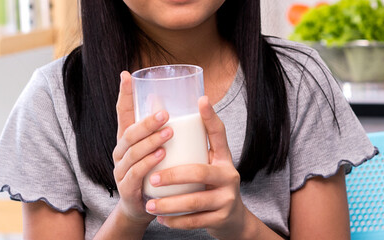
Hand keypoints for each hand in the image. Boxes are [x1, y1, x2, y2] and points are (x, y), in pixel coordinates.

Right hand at [111, 71, 172, 225]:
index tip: (127, 74)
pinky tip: (161, 155)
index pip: (123, 114)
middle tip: (164, 113)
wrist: (145, 210)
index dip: (124, 94)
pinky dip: (148, 163)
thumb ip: (163, 131)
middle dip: (146, 122)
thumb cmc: (155, 174)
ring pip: (132, 152)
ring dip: (150, 141)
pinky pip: (135, 173)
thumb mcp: (158, 150)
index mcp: (128, 140)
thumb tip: (175, 104)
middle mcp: (120, 153)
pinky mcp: (127, 188)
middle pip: (129, 133)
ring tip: (168, 132)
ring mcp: (121, 171)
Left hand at [144, 96, 253, 239]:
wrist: (233, 221)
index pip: (219, 134)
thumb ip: (193, 151)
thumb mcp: (209, 167)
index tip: (202, 100)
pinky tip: (161, 219)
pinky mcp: (222, 218)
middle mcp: (229, 176)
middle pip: (200, 173)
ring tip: (150, 205)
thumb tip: (163, 121)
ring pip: (194, 201)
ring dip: (168, 204)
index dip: (211, 117)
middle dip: (174, 176)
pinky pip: (195, 221)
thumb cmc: (211, 188)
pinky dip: (175, 221)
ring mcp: (227, 198)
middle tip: (153, 178)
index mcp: (224, 159)